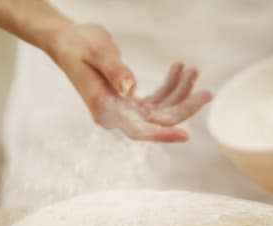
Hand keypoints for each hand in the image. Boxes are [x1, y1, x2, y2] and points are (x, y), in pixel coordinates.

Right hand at [47, 23, 210, 141]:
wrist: (66, 42)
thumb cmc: (78, 45)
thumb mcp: (97, 51)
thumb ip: (115, 70)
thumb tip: (131, 90)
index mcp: (104, 108)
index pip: (137, 130)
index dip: (162, 134)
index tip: (185, 135)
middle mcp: (114, 115)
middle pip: (155, 122)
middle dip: (183, 108)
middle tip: (206, 92)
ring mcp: (122, 110)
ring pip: (159, 112)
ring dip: (179, 93)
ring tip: (191, 70)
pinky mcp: (127, 102)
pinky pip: (155, 101)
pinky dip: (170, 87)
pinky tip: (178, 70)